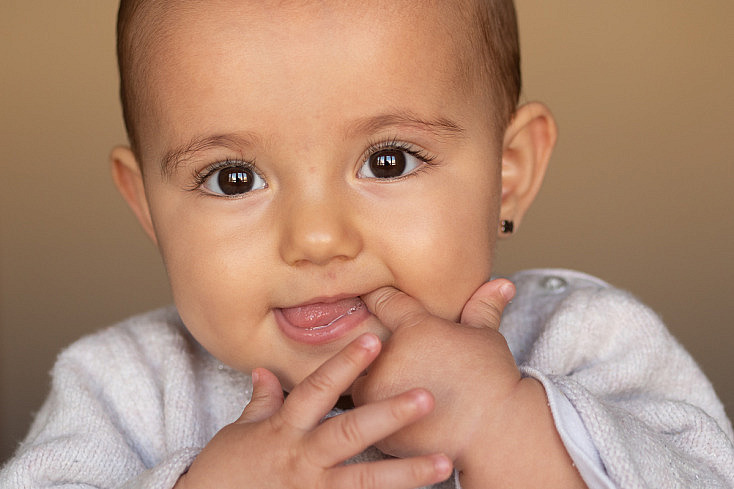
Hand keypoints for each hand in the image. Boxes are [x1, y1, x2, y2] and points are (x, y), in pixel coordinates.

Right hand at [176, 333, 452, 488]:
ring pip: (364, 480)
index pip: (317, 390)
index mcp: (284, 430)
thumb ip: (260, 403)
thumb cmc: (224, 473)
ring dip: (406, 472)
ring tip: (445, 462)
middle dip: (389, 414)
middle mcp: (303, 459)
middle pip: (350, 432)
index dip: (344, 364)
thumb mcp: (239, 433)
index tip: (374, 339)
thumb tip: (265, 371)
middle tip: (428, 397)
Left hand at [353, 280, 586, 488]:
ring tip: (396, 391)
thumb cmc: (492, 380)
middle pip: (368, 346)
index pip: (384, 301)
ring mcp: (379, 391)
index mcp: (412, 328)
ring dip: (373, 384)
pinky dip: (379, 416)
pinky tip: (402, 419)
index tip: (368, 293)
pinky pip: (368, 415)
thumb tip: (503, 283)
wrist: (494, 433)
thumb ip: (483, 307)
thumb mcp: (487, 337)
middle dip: (376, 350)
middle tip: (393, 359)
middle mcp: (388, 355)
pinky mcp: (376, 424)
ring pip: (361, 381)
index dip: (377, 297)